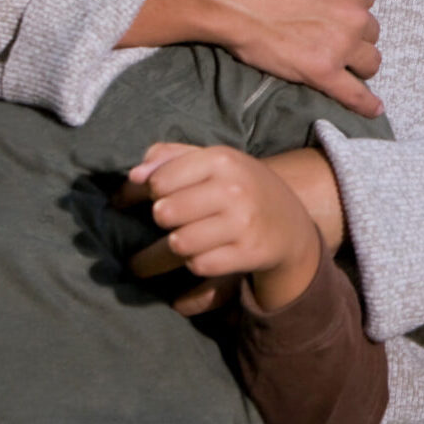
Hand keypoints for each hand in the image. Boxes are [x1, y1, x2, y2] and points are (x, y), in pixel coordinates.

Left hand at [120, 142, 324, 313]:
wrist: (289, 224)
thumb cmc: (240, 187)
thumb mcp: (213, 161)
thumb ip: (169, 157)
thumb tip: (133, 176)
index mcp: (221, 159)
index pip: (159, 181)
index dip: (143, 193)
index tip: (141, 200)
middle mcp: (234, 189)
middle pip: (165, 213)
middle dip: (160, 221)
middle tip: (164, 224)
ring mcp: (243, 223)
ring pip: (179, 244)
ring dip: (169, 250)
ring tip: (163, 252)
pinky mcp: (248, 253)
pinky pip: (199, 265)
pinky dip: (195, 264)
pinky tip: (199, 258)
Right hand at [134, 0, 383, 116]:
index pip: (365, 1)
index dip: (349, 8)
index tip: (336, 15)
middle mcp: (354, 14)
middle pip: (369, 32)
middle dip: (355, 36)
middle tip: (335, 39)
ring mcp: (340, 45)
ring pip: (369, 62)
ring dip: (360, 65)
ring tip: (350, 70)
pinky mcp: (322, 72)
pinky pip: (353, 94)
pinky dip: (366, 104)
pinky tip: (373, 110)